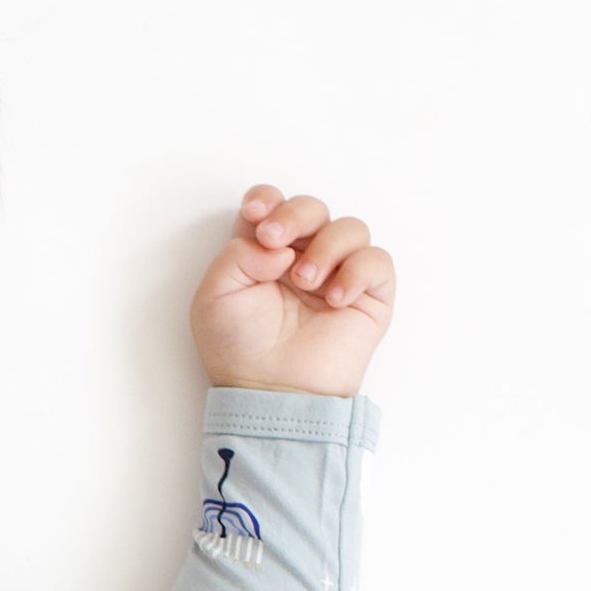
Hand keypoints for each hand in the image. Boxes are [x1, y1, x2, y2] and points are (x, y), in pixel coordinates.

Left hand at [192, 186, 393, 397]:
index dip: (267, 199)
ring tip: (305, 283)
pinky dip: (358, 271)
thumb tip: (278, 245)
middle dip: (295, 216)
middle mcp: (303, 257)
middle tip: (276, 242)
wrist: (271, 392)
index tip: (255, 214)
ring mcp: (337, 274)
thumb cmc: (239, 351)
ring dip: (326, 247)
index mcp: (265, 253)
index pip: (273, 205)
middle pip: (311, 207)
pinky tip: (335, 298)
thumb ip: (236, 255)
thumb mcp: (214, 298)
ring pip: (349, 227)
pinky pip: (377, 261)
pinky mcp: (367, 296)